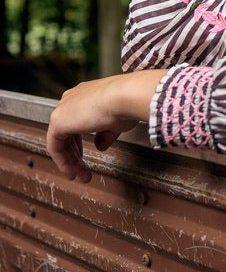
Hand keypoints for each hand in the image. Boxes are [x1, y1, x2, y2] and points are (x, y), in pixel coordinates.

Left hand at [46, 70, 163, 181]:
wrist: (124, 97)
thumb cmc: (125, 104)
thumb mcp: (116, 122)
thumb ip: (104, 134)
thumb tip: (100, 146)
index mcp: (85, 95)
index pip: (76, 121)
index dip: (79, 142)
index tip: (85, 156)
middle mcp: (71, 99)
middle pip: (67, 132)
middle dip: (75, 155)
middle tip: (83, 170)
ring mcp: (63, 109)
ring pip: (60, 140)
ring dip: (69, 161)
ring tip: (79, 175)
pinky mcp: (57, 121)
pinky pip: (54, 146)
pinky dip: (62, 161)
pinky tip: (71, 171)